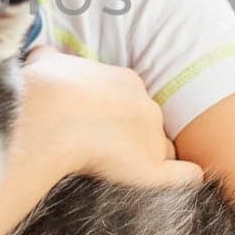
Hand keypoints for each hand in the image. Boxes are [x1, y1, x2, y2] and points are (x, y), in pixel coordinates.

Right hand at [19, 46, 201, 190]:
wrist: (47, 115)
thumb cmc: (43, 88)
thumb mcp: (45, 61)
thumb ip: (51, 59)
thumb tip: (46, 56)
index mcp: (124, 80)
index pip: (132, 100)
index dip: (117, 114)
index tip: (97, 124)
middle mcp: (145, 106)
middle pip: (148, 123)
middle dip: (132, 135)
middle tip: (105, 148)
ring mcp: (151, 136)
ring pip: (161, 148)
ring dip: (150, 157)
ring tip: (127, 173)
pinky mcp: (152, 168)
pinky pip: (182, 174)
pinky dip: (186, 176)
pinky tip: (191, 179)